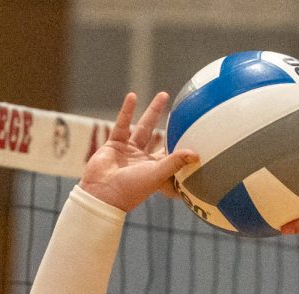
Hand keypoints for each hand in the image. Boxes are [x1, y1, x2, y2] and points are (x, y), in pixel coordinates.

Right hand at [80, 92, 198, 212]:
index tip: (194, 132)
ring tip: (164, 95)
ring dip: (152, 111)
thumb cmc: (131, 189)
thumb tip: (196, 154)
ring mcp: (128, 151)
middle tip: (181, 110)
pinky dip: (127, 110)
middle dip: (170, 126)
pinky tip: (133, 96)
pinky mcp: (114, 144)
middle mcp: (143, 159)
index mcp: (155, 168)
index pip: (171, 154)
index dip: (180, 144)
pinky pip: (122, 124)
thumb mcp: (156, 175)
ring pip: (143, 127)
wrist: (103, 193)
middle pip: (159, 137)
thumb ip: (174, 162)